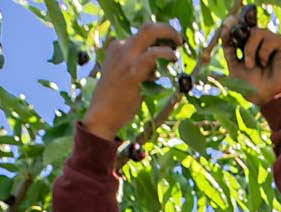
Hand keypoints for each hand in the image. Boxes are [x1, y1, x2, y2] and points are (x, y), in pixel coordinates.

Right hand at [83, 23, 182, 140]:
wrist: (101, 116)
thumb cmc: (115, 100)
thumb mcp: (125, 76)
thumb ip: (140, 67)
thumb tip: (159, 66)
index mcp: (117, 48)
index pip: (143, 34)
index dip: (160, 37)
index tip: (171, 44)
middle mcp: (120, 47)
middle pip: (148, 27)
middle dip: (167, 30)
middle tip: (178, 41)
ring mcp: (126, 57)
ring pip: (151, 32)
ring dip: (169, 38)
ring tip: (176, 55)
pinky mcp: (133, 70)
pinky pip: (154, 54)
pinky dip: (167, 54)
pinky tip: (172, 61)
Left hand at [221, 19, 280, 105]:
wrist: (270, 96)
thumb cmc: (253, 88)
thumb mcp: (234, 68)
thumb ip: (229, 50)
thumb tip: (223, 30)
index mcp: (251, 49)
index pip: (242, 31)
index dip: (233, 29)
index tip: (224, 27)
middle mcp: (263, 43)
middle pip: (249, 27)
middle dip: (242, 37)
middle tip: (244, 58)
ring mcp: (274, 42)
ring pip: (256, 31)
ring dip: (250, 50)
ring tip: (253, 65)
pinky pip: (268, 37)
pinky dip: (263, 51)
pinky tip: (266, 63)